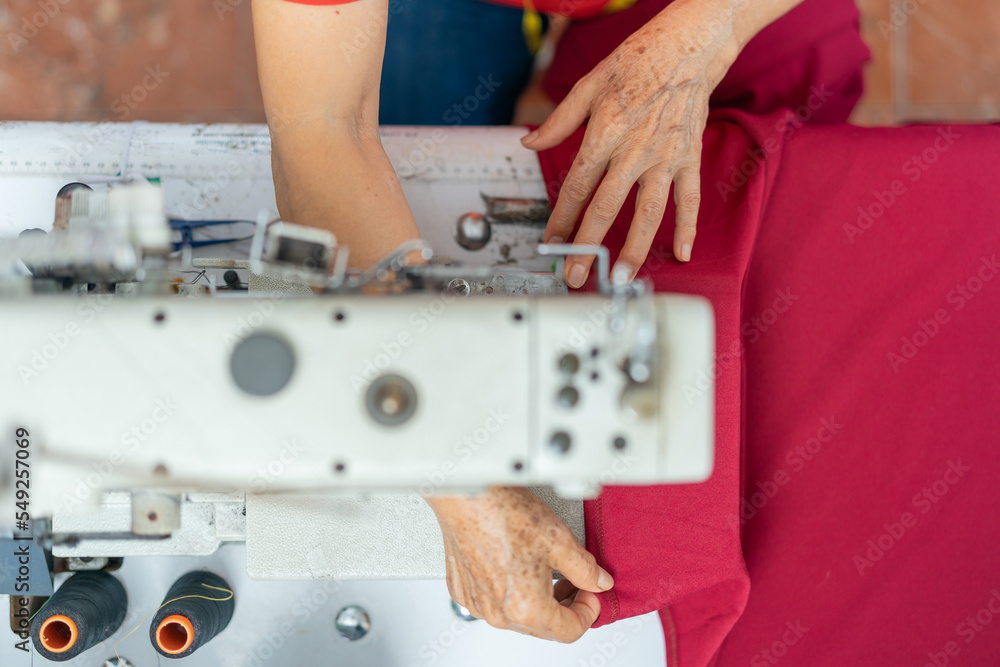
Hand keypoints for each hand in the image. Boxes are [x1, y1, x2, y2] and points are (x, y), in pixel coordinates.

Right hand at [426, 486, 612, 641]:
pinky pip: (493, 602)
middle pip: (544, 627)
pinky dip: (511, 591)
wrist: (467, 492)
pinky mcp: (462, 589)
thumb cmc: (503, 512)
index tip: (591, 594)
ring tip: (548, 570)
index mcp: (525, 608)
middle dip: (565, 606)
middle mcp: (498, 613)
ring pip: (518, 616)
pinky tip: (519, 565)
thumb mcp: (560, 540)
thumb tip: (599, 581)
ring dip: (539, 599)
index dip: (588, 612)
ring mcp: (477, 602)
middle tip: (575, 581)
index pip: (570, 631)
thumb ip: (586, 569)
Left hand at [522, 0, 746, 286]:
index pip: (577, 186)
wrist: (686, 48)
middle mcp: (635, 150)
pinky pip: (689, 199)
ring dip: (635, 249)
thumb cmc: (636, 63)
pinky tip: (683, 253)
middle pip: (606, 207)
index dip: (562, 219)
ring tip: (621, 278)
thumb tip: (529, 143)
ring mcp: (665, 157)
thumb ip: (558, 121)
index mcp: (605, 133)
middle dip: (588, 246)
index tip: (550, 244)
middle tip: (575, 275)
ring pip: (649, 212)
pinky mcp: (689, 158)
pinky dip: (688, 227)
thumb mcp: (588, 84)